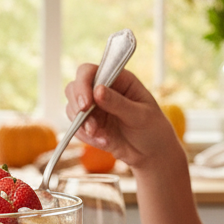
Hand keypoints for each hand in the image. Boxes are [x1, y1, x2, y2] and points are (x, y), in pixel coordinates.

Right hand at [63, 63, 181, 169]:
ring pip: (71, 109)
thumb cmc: (152, 128)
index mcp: (117, 79)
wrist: (150, 152)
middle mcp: (101, 90)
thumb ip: (118, 103)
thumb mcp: (140, 116)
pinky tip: (105, 142)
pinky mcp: (89, 124)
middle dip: (77, 106)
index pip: (89, 71)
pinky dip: (86, 136)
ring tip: (102, 137)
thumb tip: (97, 90)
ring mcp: (93, 107)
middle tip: (91, 126)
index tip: (86, 104)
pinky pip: (76, 128)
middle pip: (73, 88)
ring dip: (82, 125)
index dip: (83, 84)